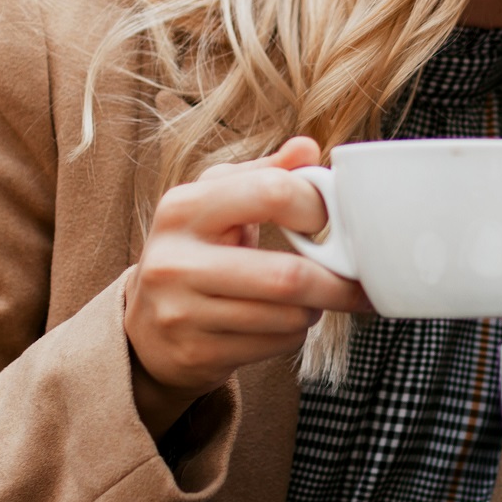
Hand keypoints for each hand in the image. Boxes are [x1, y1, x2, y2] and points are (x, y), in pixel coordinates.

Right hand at [124, 137, 365, 431]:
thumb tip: (307, 149)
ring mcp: (182, 312)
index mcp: (183, 208)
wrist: (145, 328)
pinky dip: (293, 335)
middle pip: (287, 276)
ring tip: (307, 299)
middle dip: (337, 282)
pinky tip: (279, 323)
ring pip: (287, 316)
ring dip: (314, 310)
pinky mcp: (195, 353)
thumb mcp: (215, 202)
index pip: (270, 193)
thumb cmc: (195, 252)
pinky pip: (275, 345)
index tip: (329, 220)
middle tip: (355, 280)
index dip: (315, 207)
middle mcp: (175, 260)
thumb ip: (264, 173)